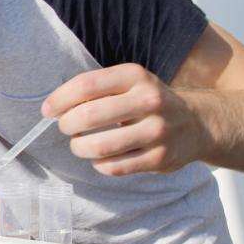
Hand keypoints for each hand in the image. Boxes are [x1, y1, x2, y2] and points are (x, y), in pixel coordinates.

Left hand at [41, 63, 209, 175]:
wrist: (195, 124)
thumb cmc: (147, 102)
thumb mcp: (128, 83)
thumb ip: (96, 89)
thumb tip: (54, 107)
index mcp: (135, 76)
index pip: (85, 85)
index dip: (60, 100)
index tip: (48, 111)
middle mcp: (149, 100)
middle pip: (89, 116)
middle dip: (67, 125)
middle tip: (65, 128)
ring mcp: (157, 131)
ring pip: (99, 146)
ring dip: (79, 147)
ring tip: (79, 145)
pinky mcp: (160, 158)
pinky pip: (114, 167)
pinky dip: (99, 164)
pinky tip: (99, 158)